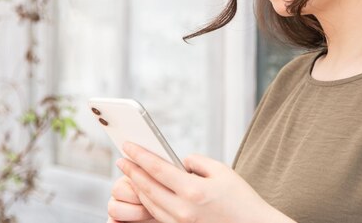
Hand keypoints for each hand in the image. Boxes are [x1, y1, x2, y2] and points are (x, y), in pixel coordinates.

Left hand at [116, 142, 294, 222]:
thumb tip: (179, 161)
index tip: (127, 146)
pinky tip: (146, 191)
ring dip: (138, 187)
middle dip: (132, 172)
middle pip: (148, 188)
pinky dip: (149, 201)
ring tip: (131, 173)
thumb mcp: (221, 170)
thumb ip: (196, 162)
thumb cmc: (240, 197)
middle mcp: (183, 210)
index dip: (139, 156)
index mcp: (193, 191)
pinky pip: (159, 215)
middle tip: (121, 159)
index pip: (157, 169)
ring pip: (150, 203)